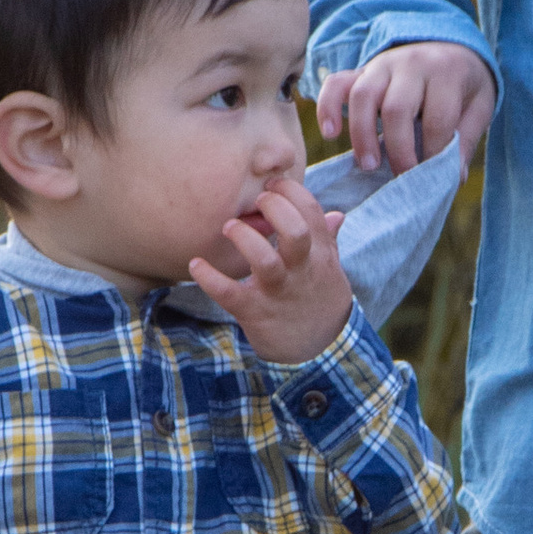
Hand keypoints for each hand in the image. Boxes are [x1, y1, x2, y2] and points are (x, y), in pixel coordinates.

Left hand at [190, 178, 354, 362]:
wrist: (319, 350)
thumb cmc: (318, 299)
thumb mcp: (330, 270)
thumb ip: (328, 240)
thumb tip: (336, 214)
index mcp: (317, 254)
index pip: (312, 213)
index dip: (293, 191)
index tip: (274, 183)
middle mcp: (300, 270)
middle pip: (296, 232)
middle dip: (276, 209)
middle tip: (257, 199)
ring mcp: (278, 291)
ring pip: (265, 261)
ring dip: (245, 239)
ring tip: (228, 226)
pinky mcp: (255, 312)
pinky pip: (231, 294)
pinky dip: (211, 279)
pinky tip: (196, 264)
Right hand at [315, 41, 497, 174]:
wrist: (448, 47)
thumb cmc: (462, 85)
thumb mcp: (478, 106)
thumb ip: (466, 139)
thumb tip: (452, 178)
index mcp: (447, 72)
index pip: (437, 117)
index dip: (434, 152)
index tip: (431, 176)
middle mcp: (411, 63)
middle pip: (397, 108)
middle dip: (397, 149)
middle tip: (400, 177)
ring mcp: (382, 64)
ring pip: (363, 96)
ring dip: (362, 135)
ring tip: (369, 166)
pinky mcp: (360, 70)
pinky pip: (336, 84)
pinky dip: (327, 107)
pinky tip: (331, 133)